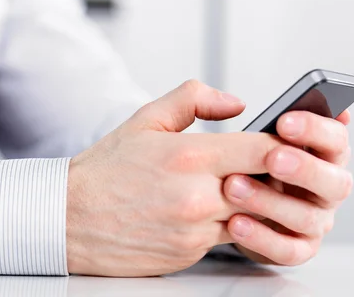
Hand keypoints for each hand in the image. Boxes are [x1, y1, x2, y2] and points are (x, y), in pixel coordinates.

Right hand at [66, 80, 284, 276]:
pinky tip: (208, 208)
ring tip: (235, 185)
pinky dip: (227, 222)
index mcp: (189, 156)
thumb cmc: (105, 170)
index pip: (264, 149)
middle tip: (268, 164)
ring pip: (253, 216)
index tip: (284, 140)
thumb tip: (235, 103)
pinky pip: (227, 237)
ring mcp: (196, 230)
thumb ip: (194, 100)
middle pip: (269, 186)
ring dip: (253, 201)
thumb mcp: (145, 119)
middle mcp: (198, 197)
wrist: (69, 218)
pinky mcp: (191, 253)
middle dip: (274, 174)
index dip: (282, 144)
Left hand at [223, 111, 352, 265]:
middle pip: (336, 180)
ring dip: (272, 202)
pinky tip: (235, 223)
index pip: (335, 136)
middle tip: (272, 158)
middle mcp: (322, 184)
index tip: (284, 121)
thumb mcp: (214, 130)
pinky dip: (264, 238)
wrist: (212, 210)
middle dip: (305, 168)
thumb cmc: (224, 163)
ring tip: (233, 188)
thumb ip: (210, 106)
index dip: (316, 127)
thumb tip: (234, 104)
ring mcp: (313, 218)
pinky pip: (290, 250)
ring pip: (309, 216)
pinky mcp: (296, 248)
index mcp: (315, 150)